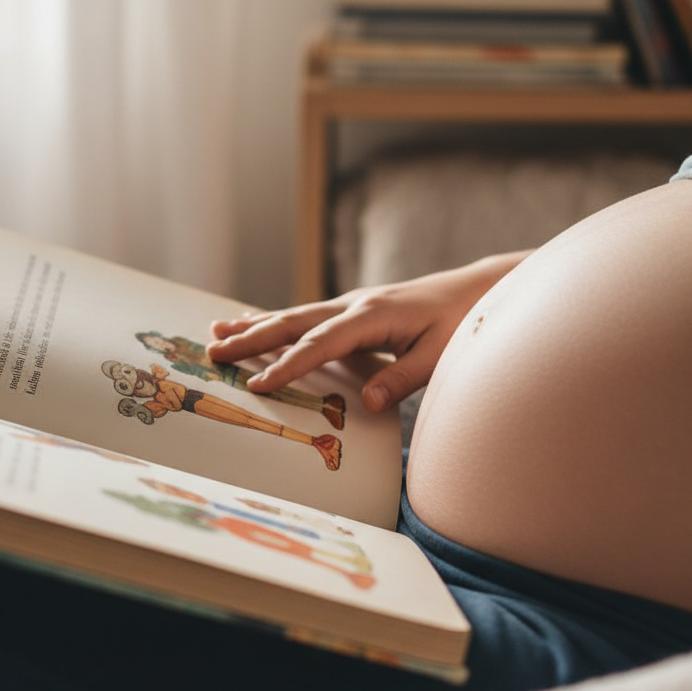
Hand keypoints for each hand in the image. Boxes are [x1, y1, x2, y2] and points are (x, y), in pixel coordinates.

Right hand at [208, 251, 529, 411]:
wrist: (478, 288)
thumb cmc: (463, 322)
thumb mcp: (441, 356)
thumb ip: (403, 378)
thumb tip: (368, 402)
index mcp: (373, 316)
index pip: (321, 343)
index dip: (288, 365)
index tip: (258, 383)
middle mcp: (356, 304)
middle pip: (295, 321)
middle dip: (252, 338)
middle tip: (213, 353)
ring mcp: (352, 303)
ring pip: (295, 314)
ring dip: (255, 324)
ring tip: (216, 331)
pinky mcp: (354, 309)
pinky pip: (306, 315)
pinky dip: (276, 319)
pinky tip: (256, 321)